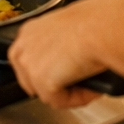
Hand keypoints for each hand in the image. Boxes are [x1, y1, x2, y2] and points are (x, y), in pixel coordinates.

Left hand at [9, 0, 123, 107]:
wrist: (99, 27)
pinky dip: (77, 99)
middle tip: (79, 83)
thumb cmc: (94, 22)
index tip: (66, 75)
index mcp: (29, 30)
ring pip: (46, 93)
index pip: (29, 60)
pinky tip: (91, 88)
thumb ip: (60, 44)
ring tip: (89, 85)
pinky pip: (59, 102)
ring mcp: (29, 65)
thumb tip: (69, 59)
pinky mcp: (41, 82)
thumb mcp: (69, 28)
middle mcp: (23, 46)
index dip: (49, 71)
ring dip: (68, 93)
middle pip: (32, 80)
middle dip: (55, 85)